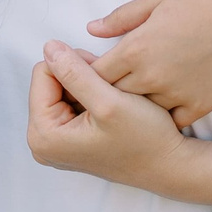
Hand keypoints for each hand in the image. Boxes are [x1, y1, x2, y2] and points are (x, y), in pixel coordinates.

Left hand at [26, 41, 211, 203]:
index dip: (74, 65)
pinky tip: (112, 107)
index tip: (103, 78)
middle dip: (80, 76)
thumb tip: (48, 46)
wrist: (169, 165)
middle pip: (49, 81)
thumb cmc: (144, 139)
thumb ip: (75, 73)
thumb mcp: (109, 101)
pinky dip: (91, 96)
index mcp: (43, 135)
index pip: (43, 72)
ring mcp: (55, 142)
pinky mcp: (68, 140)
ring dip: (88, 85)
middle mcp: (42, 142)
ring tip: (114, 100)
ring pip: (61, 88)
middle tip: (111, 89)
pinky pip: (70, 102)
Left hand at [86, 0, 211, 128]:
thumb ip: (120, 18)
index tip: (94, 75)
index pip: (97, 74)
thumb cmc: (200, 3)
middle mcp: (150, 77)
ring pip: (143, 113)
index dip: (91, 76)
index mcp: (135, 50)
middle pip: (114, 97)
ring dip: (138, 107)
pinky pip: (173, 122)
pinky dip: (168, 116)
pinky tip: (168, 105)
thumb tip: (92, 29)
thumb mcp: (155, 0)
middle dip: (109, 94)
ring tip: (141, 98)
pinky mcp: (199, 106)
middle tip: (114, 89)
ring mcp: (175, 94)